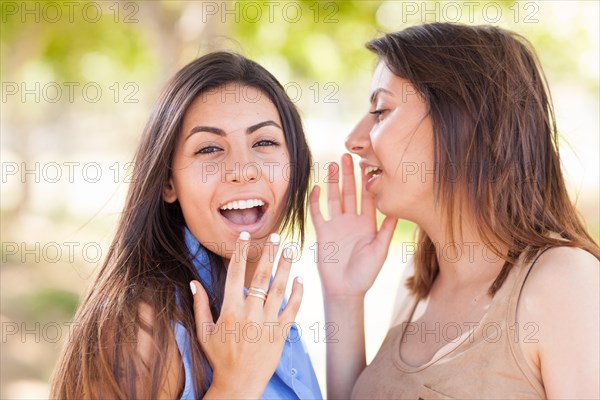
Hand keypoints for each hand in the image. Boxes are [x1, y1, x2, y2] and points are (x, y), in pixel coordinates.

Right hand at [191, 232, 302, 398]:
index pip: (236, 273)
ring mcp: (267, 322)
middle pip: (261, 275)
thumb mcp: (204, 332)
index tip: (246, 236)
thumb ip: (199, 305)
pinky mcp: (281, 333)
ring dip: (286, 266)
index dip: (241, 252)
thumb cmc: (219, 358)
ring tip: (292, 249)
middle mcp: (250, 312)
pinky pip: (293, 308)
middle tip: (277, 236)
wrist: (239, 384)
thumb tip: (193, 282)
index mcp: (230, 309)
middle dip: (270, 253)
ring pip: (279, 288)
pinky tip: (300, 279)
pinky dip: (298, 293)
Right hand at [309, 154, 396, 297]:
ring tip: (333, 164)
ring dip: (333, 182)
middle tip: (347, 154)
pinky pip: (318, 213)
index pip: (367, 197)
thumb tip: (397, 208)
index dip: (366, 180)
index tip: (366, 162)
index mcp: (367, 223)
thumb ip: (386, 229)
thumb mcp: (380, 250)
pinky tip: (317, 188)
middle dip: (349, 174)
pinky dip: (316, 201)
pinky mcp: (323, 232)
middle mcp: (351, 221)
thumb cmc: (366, 273)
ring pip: (334, 198)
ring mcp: (336, 225)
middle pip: (350, 193)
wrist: (346, 290)